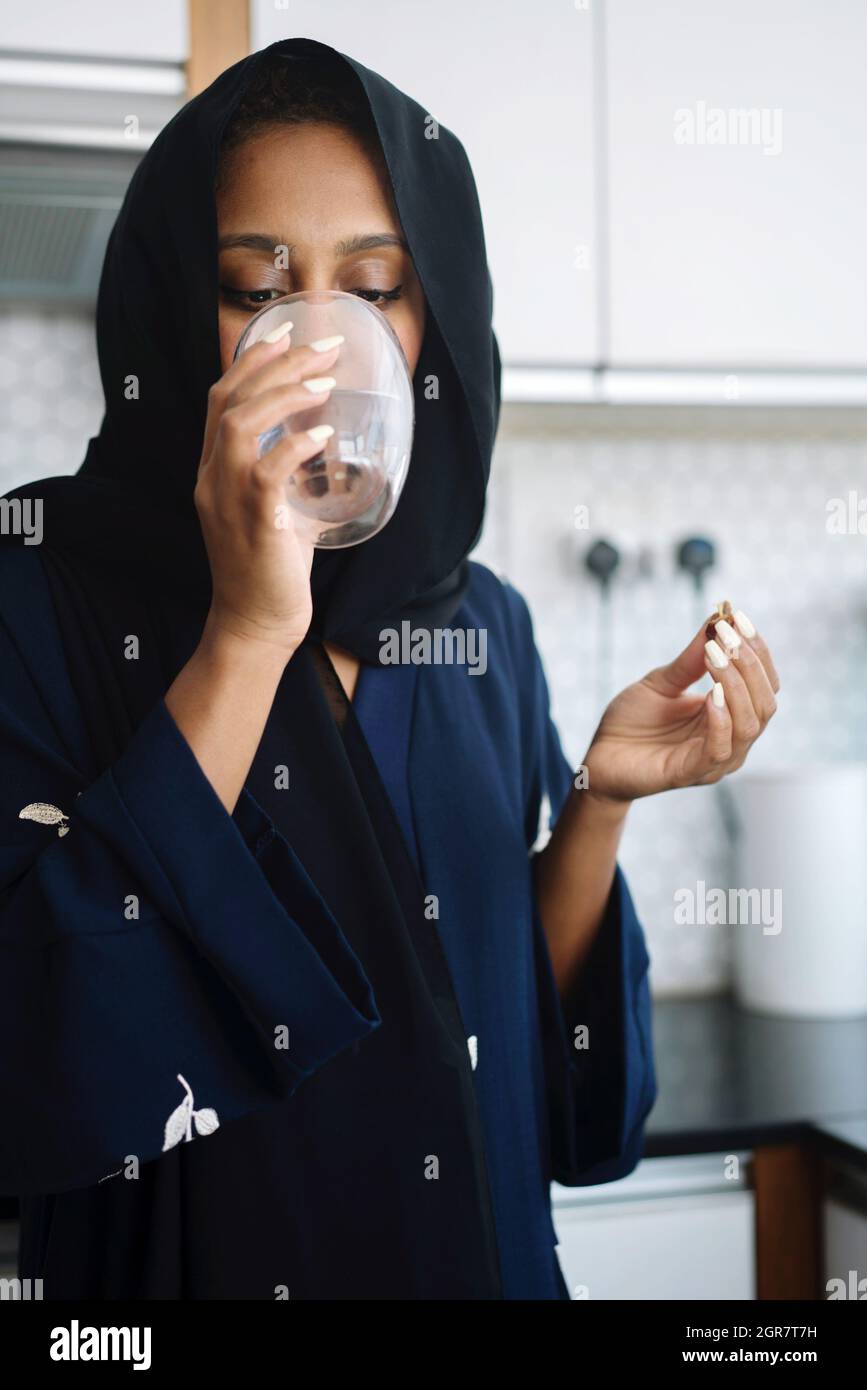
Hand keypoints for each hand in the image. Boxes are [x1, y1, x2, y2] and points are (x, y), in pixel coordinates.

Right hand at [194, 327, 342, 657]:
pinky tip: (322, 433)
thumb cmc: (271, 568)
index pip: (220, 399)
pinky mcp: (254, 524)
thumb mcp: (279, 509)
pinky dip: (294, 446)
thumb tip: (329, 446)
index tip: (286, 332)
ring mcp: (228, 500)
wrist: (256, 624)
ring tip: (323, 382)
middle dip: (276, 364)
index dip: (252, 361)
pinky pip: (266, 472)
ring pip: (238, 426)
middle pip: (229, 400)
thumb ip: (291, 476)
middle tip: (322, 346)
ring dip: (283, 396)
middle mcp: (212, 479)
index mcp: (214, 471)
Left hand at [584, 608, 779, 804]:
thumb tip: (718, 619)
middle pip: (765, 704)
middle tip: (728, 635)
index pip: (764, 685)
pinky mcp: (692, 773)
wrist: (600, 755)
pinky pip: (720, 749)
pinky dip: (722, 720)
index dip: (758, 652)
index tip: (740, 618)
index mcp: (730, 717)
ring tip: (716, 656)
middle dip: (750, 665)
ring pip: (749, 725)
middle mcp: (732, 740)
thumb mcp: (662, 681)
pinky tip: (712, 695)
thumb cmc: (632, 721)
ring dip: (737, 686)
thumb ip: (691, 659)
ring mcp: (715, 760)